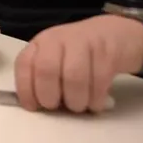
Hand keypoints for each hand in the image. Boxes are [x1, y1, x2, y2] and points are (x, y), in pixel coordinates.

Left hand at [14, 15, 142, 112]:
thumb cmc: (82, 55)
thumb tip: (35, 106)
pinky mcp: (108, 51)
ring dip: (75, 101)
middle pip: (46, 70)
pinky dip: (96, 99)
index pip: (24, 64)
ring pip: (73, 77)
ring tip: (80, 105)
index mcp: (42, 43)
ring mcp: (84, 42)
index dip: (26, 89)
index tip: (34, 107)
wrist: (118, 35)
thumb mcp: (58, 60)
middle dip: (50, 96)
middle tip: (60, 107)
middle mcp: (59, 39)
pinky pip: (99, 81)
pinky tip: (96, 102)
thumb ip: (44, 78)